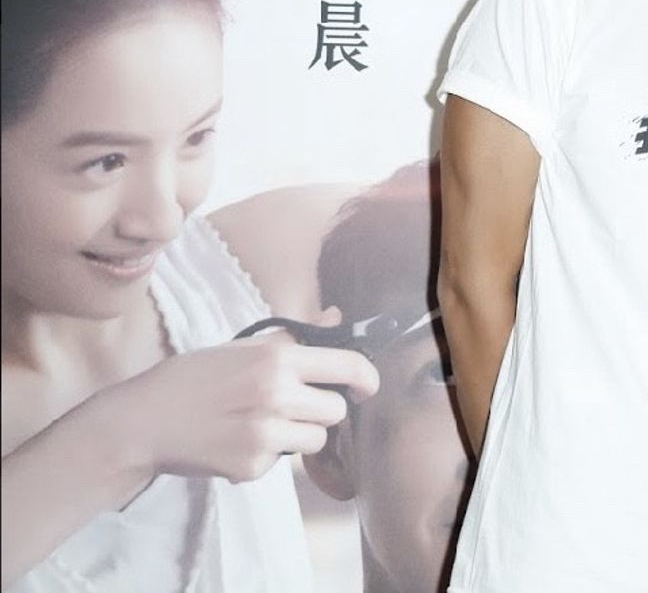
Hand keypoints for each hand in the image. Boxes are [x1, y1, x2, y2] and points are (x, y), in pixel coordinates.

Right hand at [99, 324, 380, 484]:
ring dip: (300, 435)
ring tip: (264, 424)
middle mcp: (276, 395)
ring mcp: (264, 434)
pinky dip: (268, 457)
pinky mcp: (251, 467)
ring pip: (317, 439)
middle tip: (292, 406)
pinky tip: (238, 442)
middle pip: (336, 410)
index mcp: (278, 358)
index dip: (366, 378)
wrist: (144, 421)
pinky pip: (283, 464)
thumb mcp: (243, 346)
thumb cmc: (195, 377)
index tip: (366, 387)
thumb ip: (295, 335)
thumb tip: (337, 317)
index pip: (349, 366)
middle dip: (321, 410)